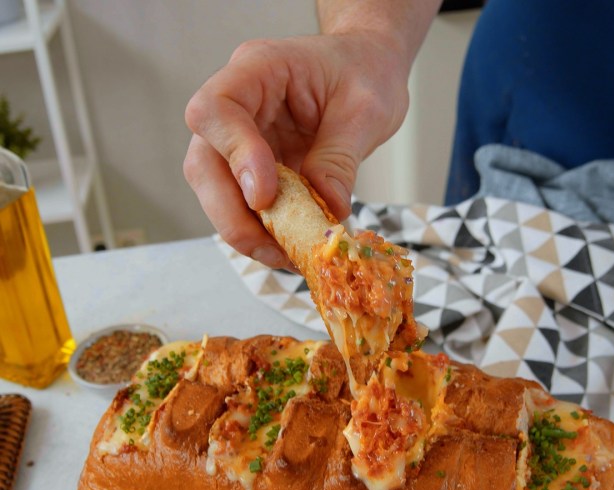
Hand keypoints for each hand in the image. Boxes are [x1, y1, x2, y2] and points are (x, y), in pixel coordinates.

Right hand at [183, 32, 410, 268]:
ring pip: (217, 190)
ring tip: (288, 256)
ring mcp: (241, 137)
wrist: (369, 70)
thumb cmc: (366, 73)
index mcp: (259, 69)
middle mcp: (239, 104)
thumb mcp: (367, 110)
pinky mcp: (254, 167)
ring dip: (246, 230)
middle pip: (204, 162)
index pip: (217, 108)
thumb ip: (341, 157)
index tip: (265, 195)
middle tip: (273, 248)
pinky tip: (292, 249)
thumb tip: (328, 207)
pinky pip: (244, 203)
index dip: (234, 155)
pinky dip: (264, 231)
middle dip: (231, 214)